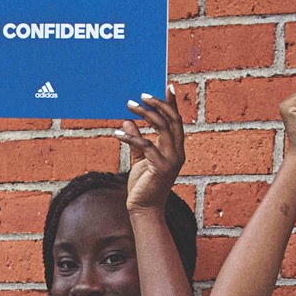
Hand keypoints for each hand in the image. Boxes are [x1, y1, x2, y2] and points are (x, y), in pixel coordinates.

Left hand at [120, 88, 186, 212]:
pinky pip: (146, 145)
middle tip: (141, 96)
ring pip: (162, 127)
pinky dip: (131, 137)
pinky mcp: (160, 167)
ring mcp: (172, 160)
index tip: (168, 86)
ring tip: (129, 105)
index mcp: (176, 148)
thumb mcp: (139, 160)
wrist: (143, 209)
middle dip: (158, 104)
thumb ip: (136, 140)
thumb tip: (128, 121)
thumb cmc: (143, 186)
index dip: (173, 103)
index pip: (176, 121)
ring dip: (145, 114)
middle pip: (172, 120)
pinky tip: (117, 133)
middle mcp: (178, 152)